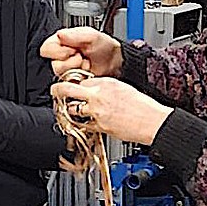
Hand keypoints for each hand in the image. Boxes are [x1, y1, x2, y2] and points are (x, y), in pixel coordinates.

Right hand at [40, 26, 122, 78]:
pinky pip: (68, 85)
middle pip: (53, 64)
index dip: (59, 51)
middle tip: (81, 57)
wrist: (115, 64)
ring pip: (60, 76)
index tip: (73, 49)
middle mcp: (60, 57)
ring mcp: (65, 71)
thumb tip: (60, 34)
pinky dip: (79, 79)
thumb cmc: (104, 48)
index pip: (46, 49)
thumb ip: (76, 34)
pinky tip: (85, 73)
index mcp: (60, 42)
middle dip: (70, 62)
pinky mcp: (71, 83)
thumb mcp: (92, 36)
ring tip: (85, 65)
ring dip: (75, 70)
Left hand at [50, 74, 170, 144]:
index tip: (74, 85)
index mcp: (106, 82)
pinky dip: (79, 123)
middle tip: (55, 91)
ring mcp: (97, 111)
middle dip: (58, 90)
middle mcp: (99, 95)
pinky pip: (82, 124)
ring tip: (68, 109)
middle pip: (68, 89)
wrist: (151, 120)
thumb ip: (106, 88)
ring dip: (68, 109)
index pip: (82, 79)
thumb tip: (95, 90)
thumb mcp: (123, 88)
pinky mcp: (98, 126)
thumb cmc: (143, 106)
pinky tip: (80, 123)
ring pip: (71, 108)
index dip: (77, 83)